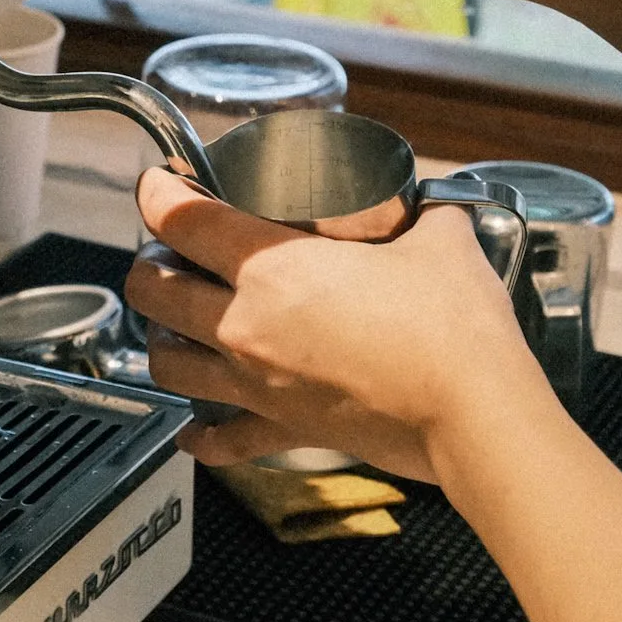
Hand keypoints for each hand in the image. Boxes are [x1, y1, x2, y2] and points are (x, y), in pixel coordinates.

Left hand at [124, 168, 554, 481]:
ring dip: (160, 337)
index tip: (160, 182)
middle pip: (153, 291)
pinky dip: (203, 434)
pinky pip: (221, 438)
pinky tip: (196, 429)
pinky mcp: (282, 430)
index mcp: (272, 267)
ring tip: (176, 323)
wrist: (473, 415)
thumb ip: (418, 212)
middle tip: (166, 251)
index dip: (158, 192)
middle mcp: (246, 326)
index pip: (182, 219)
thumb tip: (422, 205)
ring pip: (166, 363)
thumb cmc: (453, 328)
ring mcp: (256, 384)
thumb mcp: (437, 238)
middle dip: (148, 264)